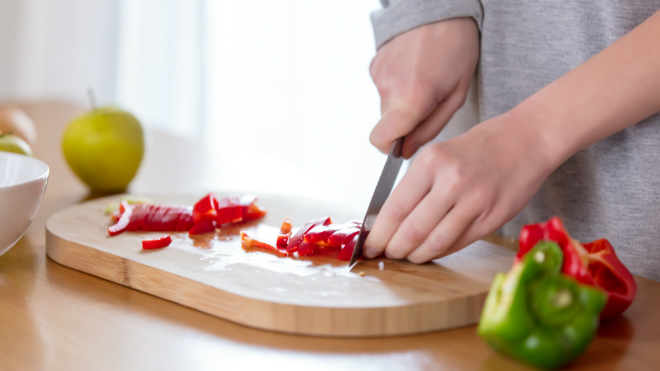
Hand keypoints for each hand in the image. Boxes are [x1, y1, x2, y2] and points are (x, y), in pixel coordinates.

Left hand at [363, 112, 553, 261]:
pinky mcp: (492, 217)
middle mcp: (451, 181)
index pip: (395, 207)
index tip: (370, 245)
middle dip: (394, 248)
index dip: (379, 233)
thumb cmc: (478, 149)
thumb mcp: (440, 154)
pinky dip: (440, 251)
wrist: (525, 140)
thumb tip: (390, 222)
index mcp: (431, 162)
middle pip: (412, 229)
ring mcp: (474, 200)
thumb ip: (417, 186)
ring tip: (408, 256)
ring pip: (435, 241)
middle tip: (387, 254)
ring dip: (416, 254)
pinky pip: (458, 243)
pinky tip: (431, 251)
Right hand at [369, 18, 478, 158]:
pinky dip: (397, 85)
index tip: (403, 145)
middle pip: (387, 124)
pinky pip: (383, 88)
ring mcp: (378, 75)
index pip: (380, 141)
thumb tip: (407, 148)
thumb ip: (430, 128)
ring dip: (402, 101)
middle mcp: (388, 88)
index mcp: (410, 99)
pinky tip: (414, 70)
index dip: (391, 148)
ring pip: (386, 106)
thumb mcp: (456, 95)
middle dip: (405, 122)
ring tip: (424, 80)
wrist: (441, 9)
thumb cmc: (456, 47)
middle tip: (428, 102)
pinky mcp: (374, 65)